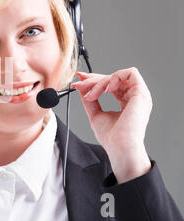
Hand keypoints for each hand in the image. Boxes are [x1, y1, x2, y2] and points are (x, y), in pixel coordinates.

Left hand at [70, 67, 152, 183]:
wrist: (119, 147)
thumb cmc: (111, 138)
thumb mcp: (95, 114)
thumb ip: (90, 99)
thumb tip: (81, 86)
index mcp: (126, 102)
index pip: (111, 84)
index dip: (95, 78)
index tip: (80, 78)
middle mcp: (134, 97)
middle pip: (113, 78)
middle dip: (93, 80)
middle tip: (79, 85)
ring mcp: (139, 95)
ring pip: (118, 76)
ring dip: (100, 82)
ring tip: (91, 95)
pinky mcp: (141, 93)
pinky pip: (129, 73)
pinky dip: (114, 77)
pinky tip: (105, 90)